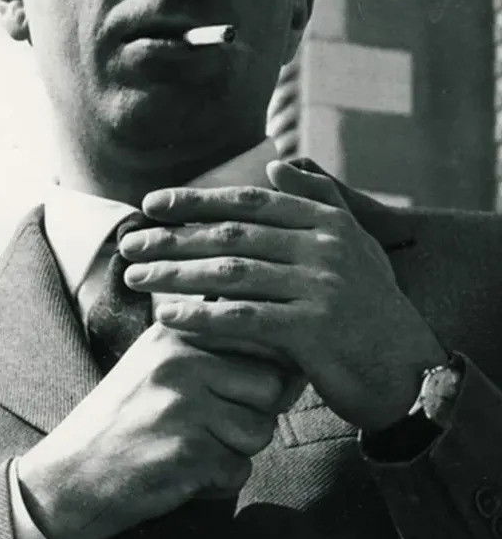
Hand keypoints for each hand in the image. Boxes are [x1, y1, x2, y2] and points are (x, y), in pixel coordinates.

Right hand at [17, 323, 285, 538]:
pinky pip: (238, 470)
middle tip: (212, 427)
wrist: (70, 475)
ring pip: (260, 431)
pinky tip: (181, 473)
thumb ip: (217, 353)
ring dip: (236, 450)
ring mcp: (182, 405)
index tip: (239, 391)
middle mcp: (181, 360)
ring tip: (192, 447)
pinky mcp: (185, 452)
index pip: (261, 339)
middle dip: (255, 414)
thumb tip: (295, 365)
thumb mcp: (160, 364)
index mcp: (177, 331)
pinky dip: (217, 482)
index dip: (265, 373)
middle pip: (271, 386)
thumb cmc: (125, 419)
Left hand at [120, 161, 445, 431]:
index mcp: (328, 222)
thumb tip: (275, 168)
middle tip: (130, 244)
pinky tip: (166, 316)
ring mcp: (320, 287)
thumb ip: (318, 201)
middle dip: (173, 238)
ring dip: (176, 274)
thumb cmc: (371, 307)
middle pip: (232, 235)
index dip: (196, 200)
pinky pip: (242, 319)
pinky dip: (199, 316)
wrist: (408, 371)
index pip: (250, 203)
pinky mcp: (313, 330)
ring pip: (230, 273)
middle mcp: (324, 247)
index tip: (152, 204)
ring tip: (135, 277)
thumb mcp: (356, 245)